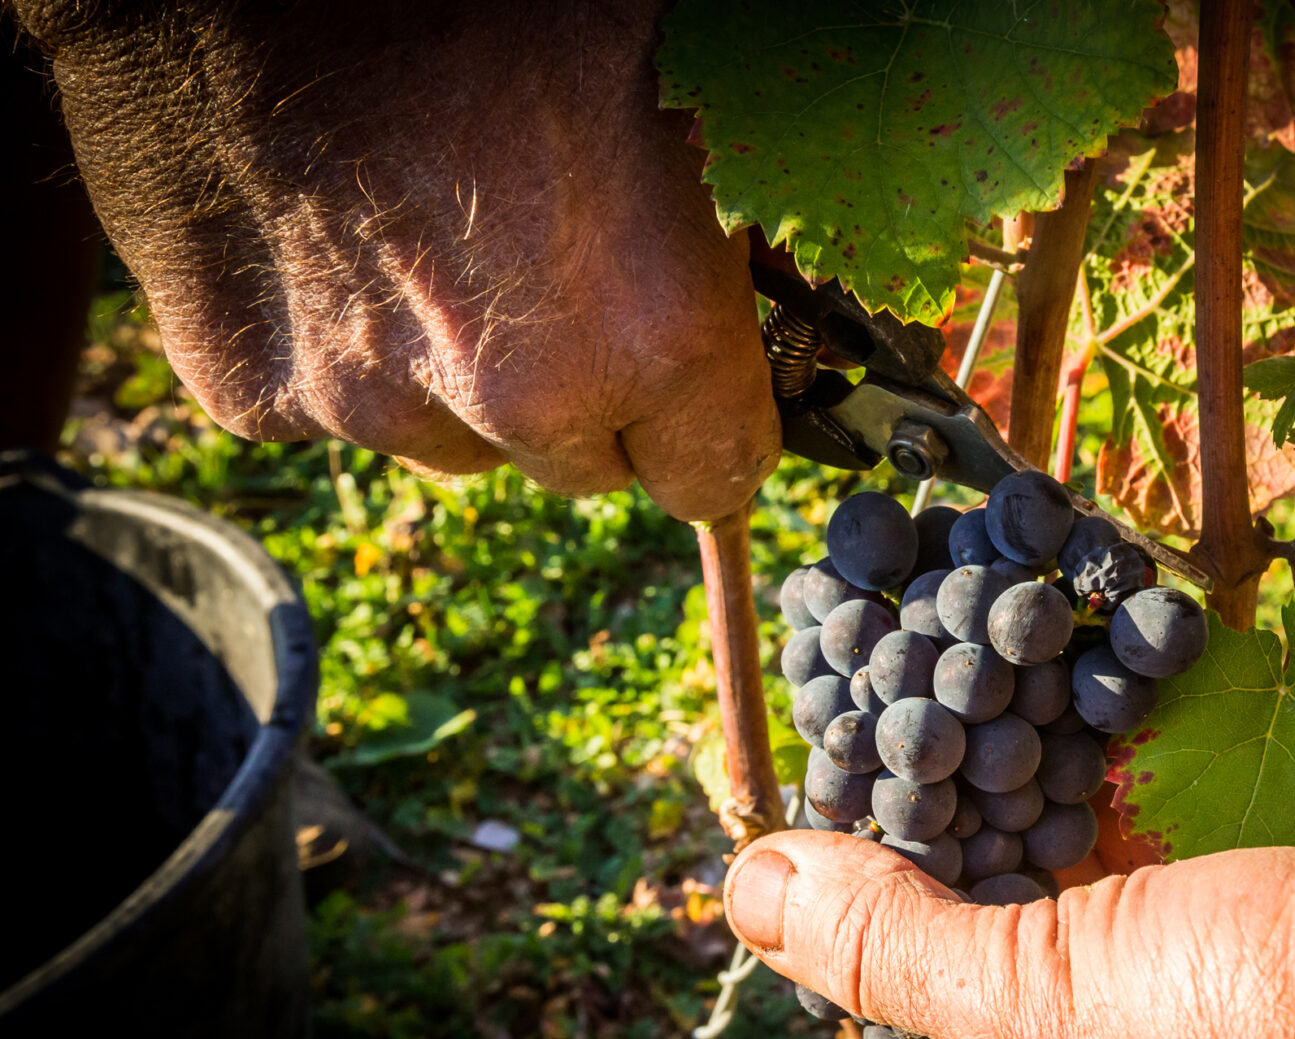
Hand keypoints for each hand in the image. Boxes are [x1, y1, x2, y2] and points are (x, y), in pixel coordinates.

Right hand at [17, 0, 778, 516]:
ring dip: (465, 380)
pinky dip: (347, 350)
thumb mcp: (675, 63)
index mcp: (651, 325)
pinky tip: (340, 241)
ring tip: (441, 239)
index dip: (714, 424)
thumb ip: (745, 201)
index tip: (702, 391)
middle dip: (591, 394)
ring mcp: (368, 399)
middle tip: (560, 270)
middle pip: (585, 466)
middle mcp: (517, 394)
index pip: (716, 472)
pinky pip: (333, 411)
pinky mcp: (250, 383)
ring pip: (458, 448)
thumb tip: (799, 269)